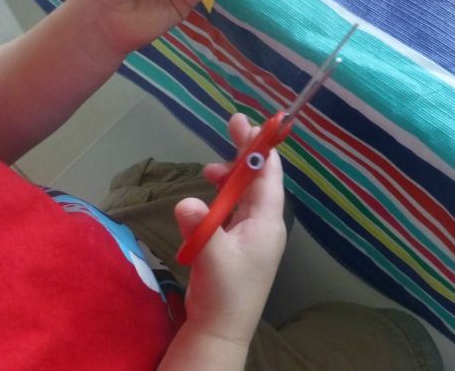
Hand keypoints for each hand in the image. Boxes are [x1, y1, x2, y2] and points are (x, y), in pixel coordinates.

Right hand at [174, 114, 286, 346]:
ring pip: (245, 192)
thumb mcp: (213, 258)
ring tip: (209, 171)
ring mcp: (250, 233)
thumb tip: (186, 202)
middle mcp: (263, 223)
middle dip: (246, 152)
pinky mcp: (237, 242)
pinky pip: (234, 208)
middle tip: (234, 123)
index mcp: (266, 221)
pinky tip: (208, 194)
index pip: (268, 175)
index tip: (250, 123)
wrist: (221, 331)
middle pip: (258, 178)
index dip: (260, 148)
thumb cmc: (225, 294)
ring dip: (231, 176)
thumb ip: (201, 227)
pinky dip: (223, 195)